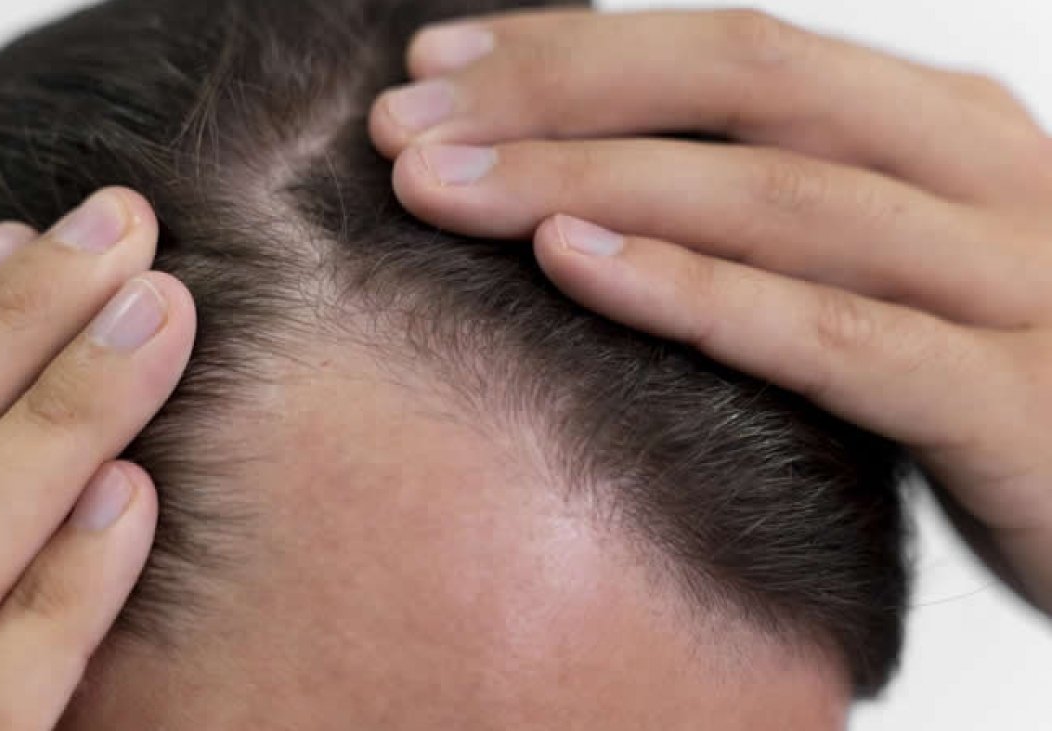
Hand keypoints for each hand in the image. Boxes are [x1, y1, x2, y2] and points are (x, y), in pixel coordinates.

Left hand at [370, 8, 1051, 612]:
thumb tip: (589, 182)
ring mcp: (1011, 280)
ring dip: (592, 182)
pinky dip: (701, 293)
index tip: (432, 71)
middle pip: (743, 88)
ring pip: (778, 198)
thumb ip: (769, 214)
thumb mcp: (878, 269)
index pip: (729, 49)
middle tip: (402, 131)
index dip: (572, 51)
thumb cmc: (982, 380)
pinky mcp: (1018, 404)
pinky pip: (839, 338)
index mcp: (935, 127)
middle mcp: (977, 173)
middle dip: (556, 101)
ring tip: (444, 190)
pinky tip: (577, 266)